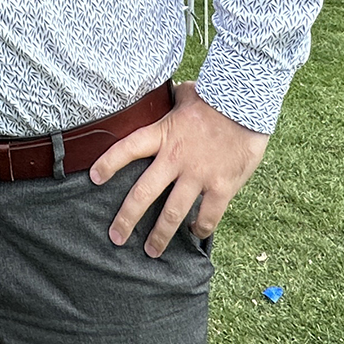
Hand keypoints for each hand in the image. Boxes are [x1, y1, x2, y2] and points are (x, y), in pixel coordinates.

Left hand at [90, 82, 269, 258]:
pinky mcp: (221, 187)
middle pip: (143, 194)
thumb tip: (164, 92)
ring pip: (172, 213)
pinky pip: (208, 217)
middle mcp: (176, 158)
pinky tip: (196, 233)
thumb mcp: (187, 94)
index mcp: (164, 134)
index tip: (94, 178)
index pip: (127, 149)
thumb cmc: (217, 97)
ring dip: (160, 235)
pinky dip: (200, 228)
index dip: (108, 164)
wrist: (249, 105)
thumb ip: (172, 100)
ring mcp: (198, 175)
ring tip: (151, 251)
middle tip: (116, 237)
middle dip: (126, 219)